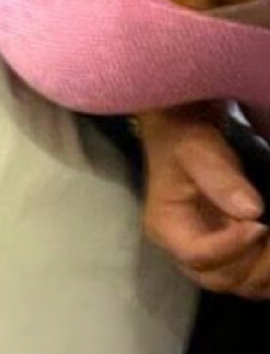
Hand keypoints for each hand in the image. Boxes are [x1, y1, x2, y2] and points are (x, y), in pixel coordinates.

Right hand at [138, 104, 269, 298]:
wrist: (185, 139)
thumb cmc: (187, 144)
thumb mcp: (199, 153)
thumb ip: (221, 179)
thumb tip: (254, 211)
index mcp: (166, 227)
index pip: (197, 255)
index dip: (231, 247)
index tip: (259, 224)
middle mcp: (182, 252)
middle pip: (219, 278)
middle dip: (253, 262)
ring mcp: (205, 259)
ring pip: (239, 286)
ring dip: (264, 271)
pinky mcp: (225, 258)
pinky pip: (250, 280)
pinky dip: (267, 273)